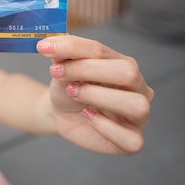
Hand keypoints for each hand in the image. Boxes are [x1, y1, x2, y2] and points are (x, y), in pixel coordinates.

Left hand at [37, 35, 153, 154]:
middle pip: (127, 73)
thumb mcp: (63, 67)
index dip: (72, 49)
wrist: (63, 112)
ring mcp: (138, 116)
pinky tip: (88, 116)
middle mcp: (139, 88)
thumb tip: (50, 43)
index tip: (45, 49)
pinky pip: (131, 139)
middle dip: (87, 71)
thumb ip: (62, 54)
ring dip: (98, 97)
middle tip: (60, 74)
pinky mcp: (131, 140)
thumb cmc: (69, 87)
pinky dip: (105, 127)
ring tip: (74, 94)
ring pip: (136, 105)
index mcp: (125, 64)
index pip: (104, 51)